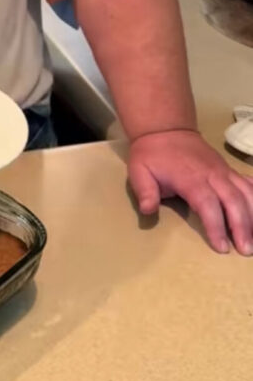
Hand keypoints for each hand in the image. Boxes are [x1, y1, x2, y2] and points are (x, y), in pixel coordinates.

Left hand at [128, 129, 252, 254]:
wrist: (166, 129)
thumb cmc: (152, 155)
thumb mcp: (139, 171)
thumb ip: (144, 192)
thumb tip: (148, 210)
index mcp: (190, 178)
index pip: (208, 204)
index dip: (216, 226)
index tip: (221, 247)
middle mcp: (212, 174)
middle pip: (233, 200)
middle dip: (242, 226)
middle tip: (245, 250)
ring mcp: (224, 171)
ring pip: (246, 192)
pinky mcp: (229, 170)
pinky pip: (249, 183)